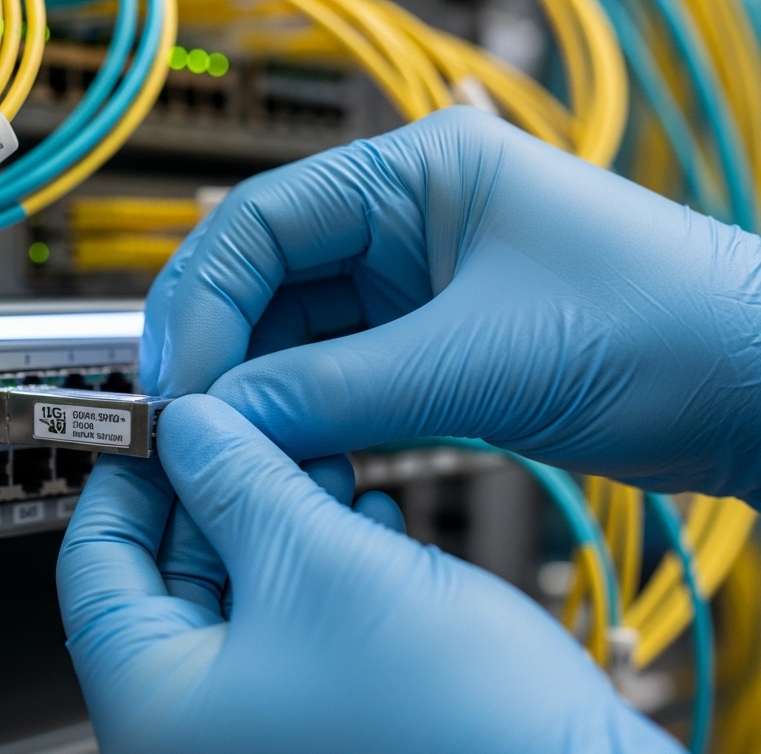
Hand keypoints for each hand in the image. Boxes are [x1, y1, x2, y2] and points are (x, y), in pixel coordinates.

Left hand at [57, 395, 692, 753]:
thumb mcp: (319, 564)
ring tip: (320, 454)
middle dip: (222, 491)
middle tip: (252, 420)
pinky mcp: (329, 735)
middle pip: (171, 580)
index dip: (126, 478)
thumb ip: (237, 483)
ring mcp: (263, 741)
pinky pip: (298, 636)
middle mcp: (196, 738)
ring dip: (280, 520)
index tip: (158, 420)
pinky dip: (324, 572)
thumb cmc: (454, 730)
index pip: (95, 569)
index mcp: (155, 712)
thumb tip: (191, 430)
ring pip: (244, 600)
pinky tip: (366, 521)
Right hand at [141, 106, 760, 505]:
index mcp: (417, 173)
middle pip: (265, 280)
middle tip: (185, 423)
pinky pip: (334, 378)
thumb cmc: (664, 329)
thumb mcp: (481, 359)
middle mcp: (406, 221)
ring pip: (293, 336)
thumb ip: (337, 389)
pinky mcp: (428, 349)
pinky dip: (303, 417)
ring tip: (229, 449)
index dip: (202, 300)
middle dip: (221, 351)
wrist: (759, 394)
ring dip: (257, 392)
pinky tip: (283, 453)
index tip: (176, 378)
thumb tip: (223, 415)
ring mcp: (415, 288)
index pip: (260, 222)